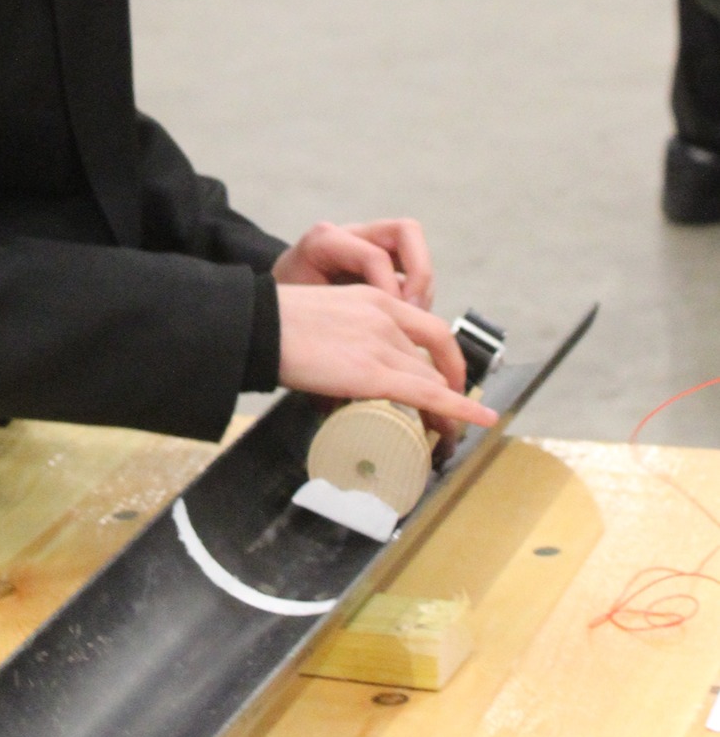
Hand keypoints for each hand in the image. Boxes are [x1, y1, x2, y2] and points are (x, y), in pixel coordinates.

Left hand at [272, 218, 433, 307]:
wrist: (274, 304)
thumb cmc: (285, 310)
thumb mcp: (302, 313)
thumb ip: (335, 317)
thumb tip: (378, 334)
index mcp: (324, 242)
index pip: (375, 256)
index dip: (390, 289)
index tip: (392, 322)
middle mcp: (350, 234)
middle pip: (405, 231)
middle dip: (419, 273)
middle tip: (415, 311)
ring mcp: (368, 242)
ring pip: (414, 246)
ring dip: (422, 283)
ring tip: (414, 319)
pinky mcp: (381, 258)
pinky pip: (411, 266)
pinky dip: (416, 290)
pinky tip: (406, 320)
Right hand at [276, 284, 496, 429]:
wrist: (257, 327)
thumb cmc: (273, 326)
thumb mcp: (321, 318)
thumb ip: (342, 337)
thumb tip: (339, 372)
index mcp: (373, 298)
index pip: (424, 328)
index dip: (442, 358)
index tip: (445, 379)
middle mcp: (386, 316)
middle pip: (431, 360)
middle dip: (446, 390)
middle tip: (447, 418)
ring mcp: (382, 344)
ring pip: (431, 381)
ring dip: (446, 411)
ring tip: (449, 437)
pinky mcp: (373, 373)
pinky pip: (429, 394)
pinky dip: (459, 409)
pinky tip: (479, 421)